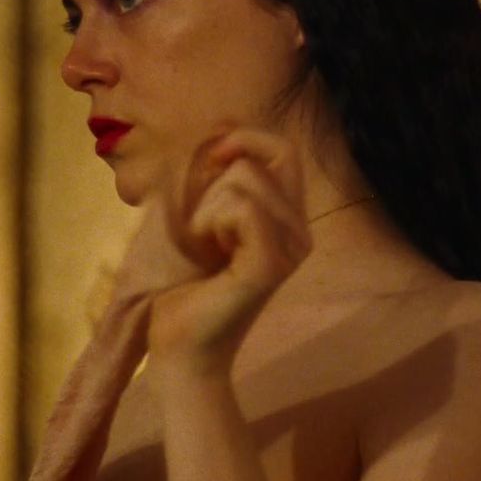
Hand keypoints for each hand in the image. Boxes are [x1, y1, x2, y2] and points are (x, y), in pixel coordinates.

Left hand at [148, 126, 311, 370]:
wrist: (180, 348)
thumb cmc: (185, 286)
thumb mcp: (201, 218)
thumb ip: (217, 178)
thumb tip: (220, 132)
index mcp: (290, 221)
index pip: (283, 150)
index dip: (245, 139)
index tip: (211, 159)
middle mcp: (301, 234)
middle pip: (265, 159)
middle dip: (219, 179)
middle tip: (204, 226)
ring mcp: (291, 250)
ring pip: (245, 180)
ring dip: (206, 207)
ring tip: (205, 247)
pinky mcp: (270, 265)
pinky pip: (240, 208)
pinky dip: (209, 222)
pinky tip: (207, 252)